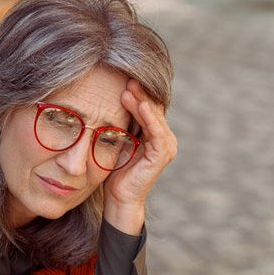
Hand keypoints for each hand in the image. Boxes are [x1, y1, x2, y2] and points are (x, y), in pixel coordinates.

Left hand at [103, 79, 176, 233]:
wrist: (118, 197)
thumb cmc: (115, 170)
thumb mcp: (117, 140)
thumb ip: (120, 123)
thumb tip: (108, 100)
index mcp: (154, 133)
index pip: (147, 107)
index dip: (137, 92)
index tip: (122, 78)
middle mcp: (163, 138)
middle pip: (153, 108)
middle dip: (140, 92)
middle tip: (127, 76)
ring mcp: (165, 146)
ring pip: (155, 117)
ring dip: (142, 101)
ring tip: (130, 88)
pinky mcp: (162, 155)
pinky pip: (156, 132)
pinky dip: (148, 117)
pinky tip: (139, 105)